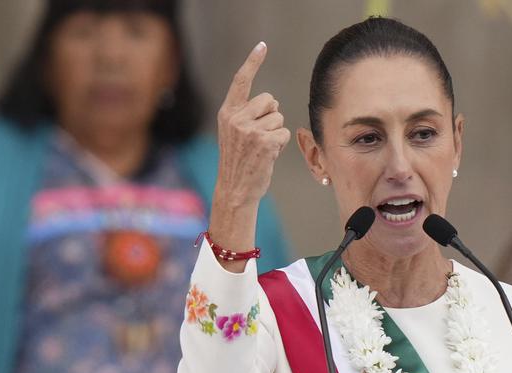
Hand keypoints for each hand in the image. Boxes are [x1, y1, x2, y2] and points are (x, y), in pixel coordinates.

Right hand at [214, 41, 289, 209]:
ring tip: (262, 148)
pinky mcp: (265, 142)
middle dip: (271, 115)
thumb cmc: (239, 161)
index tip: (262, 46)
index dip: (253, 62)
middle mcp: (236, 118)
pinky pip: (284, 132)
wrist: (235, 188)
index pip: (241, 81)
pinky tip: (269, 154)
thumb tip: (272, 103)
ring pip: (279, 118)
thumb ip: (246, 115)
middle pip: (270, 100)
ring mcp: (250, 130)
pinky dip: (281, 143)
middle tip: (259, 136)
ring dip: (276, 132)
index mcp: (227, 113)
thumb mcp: (233, 133)